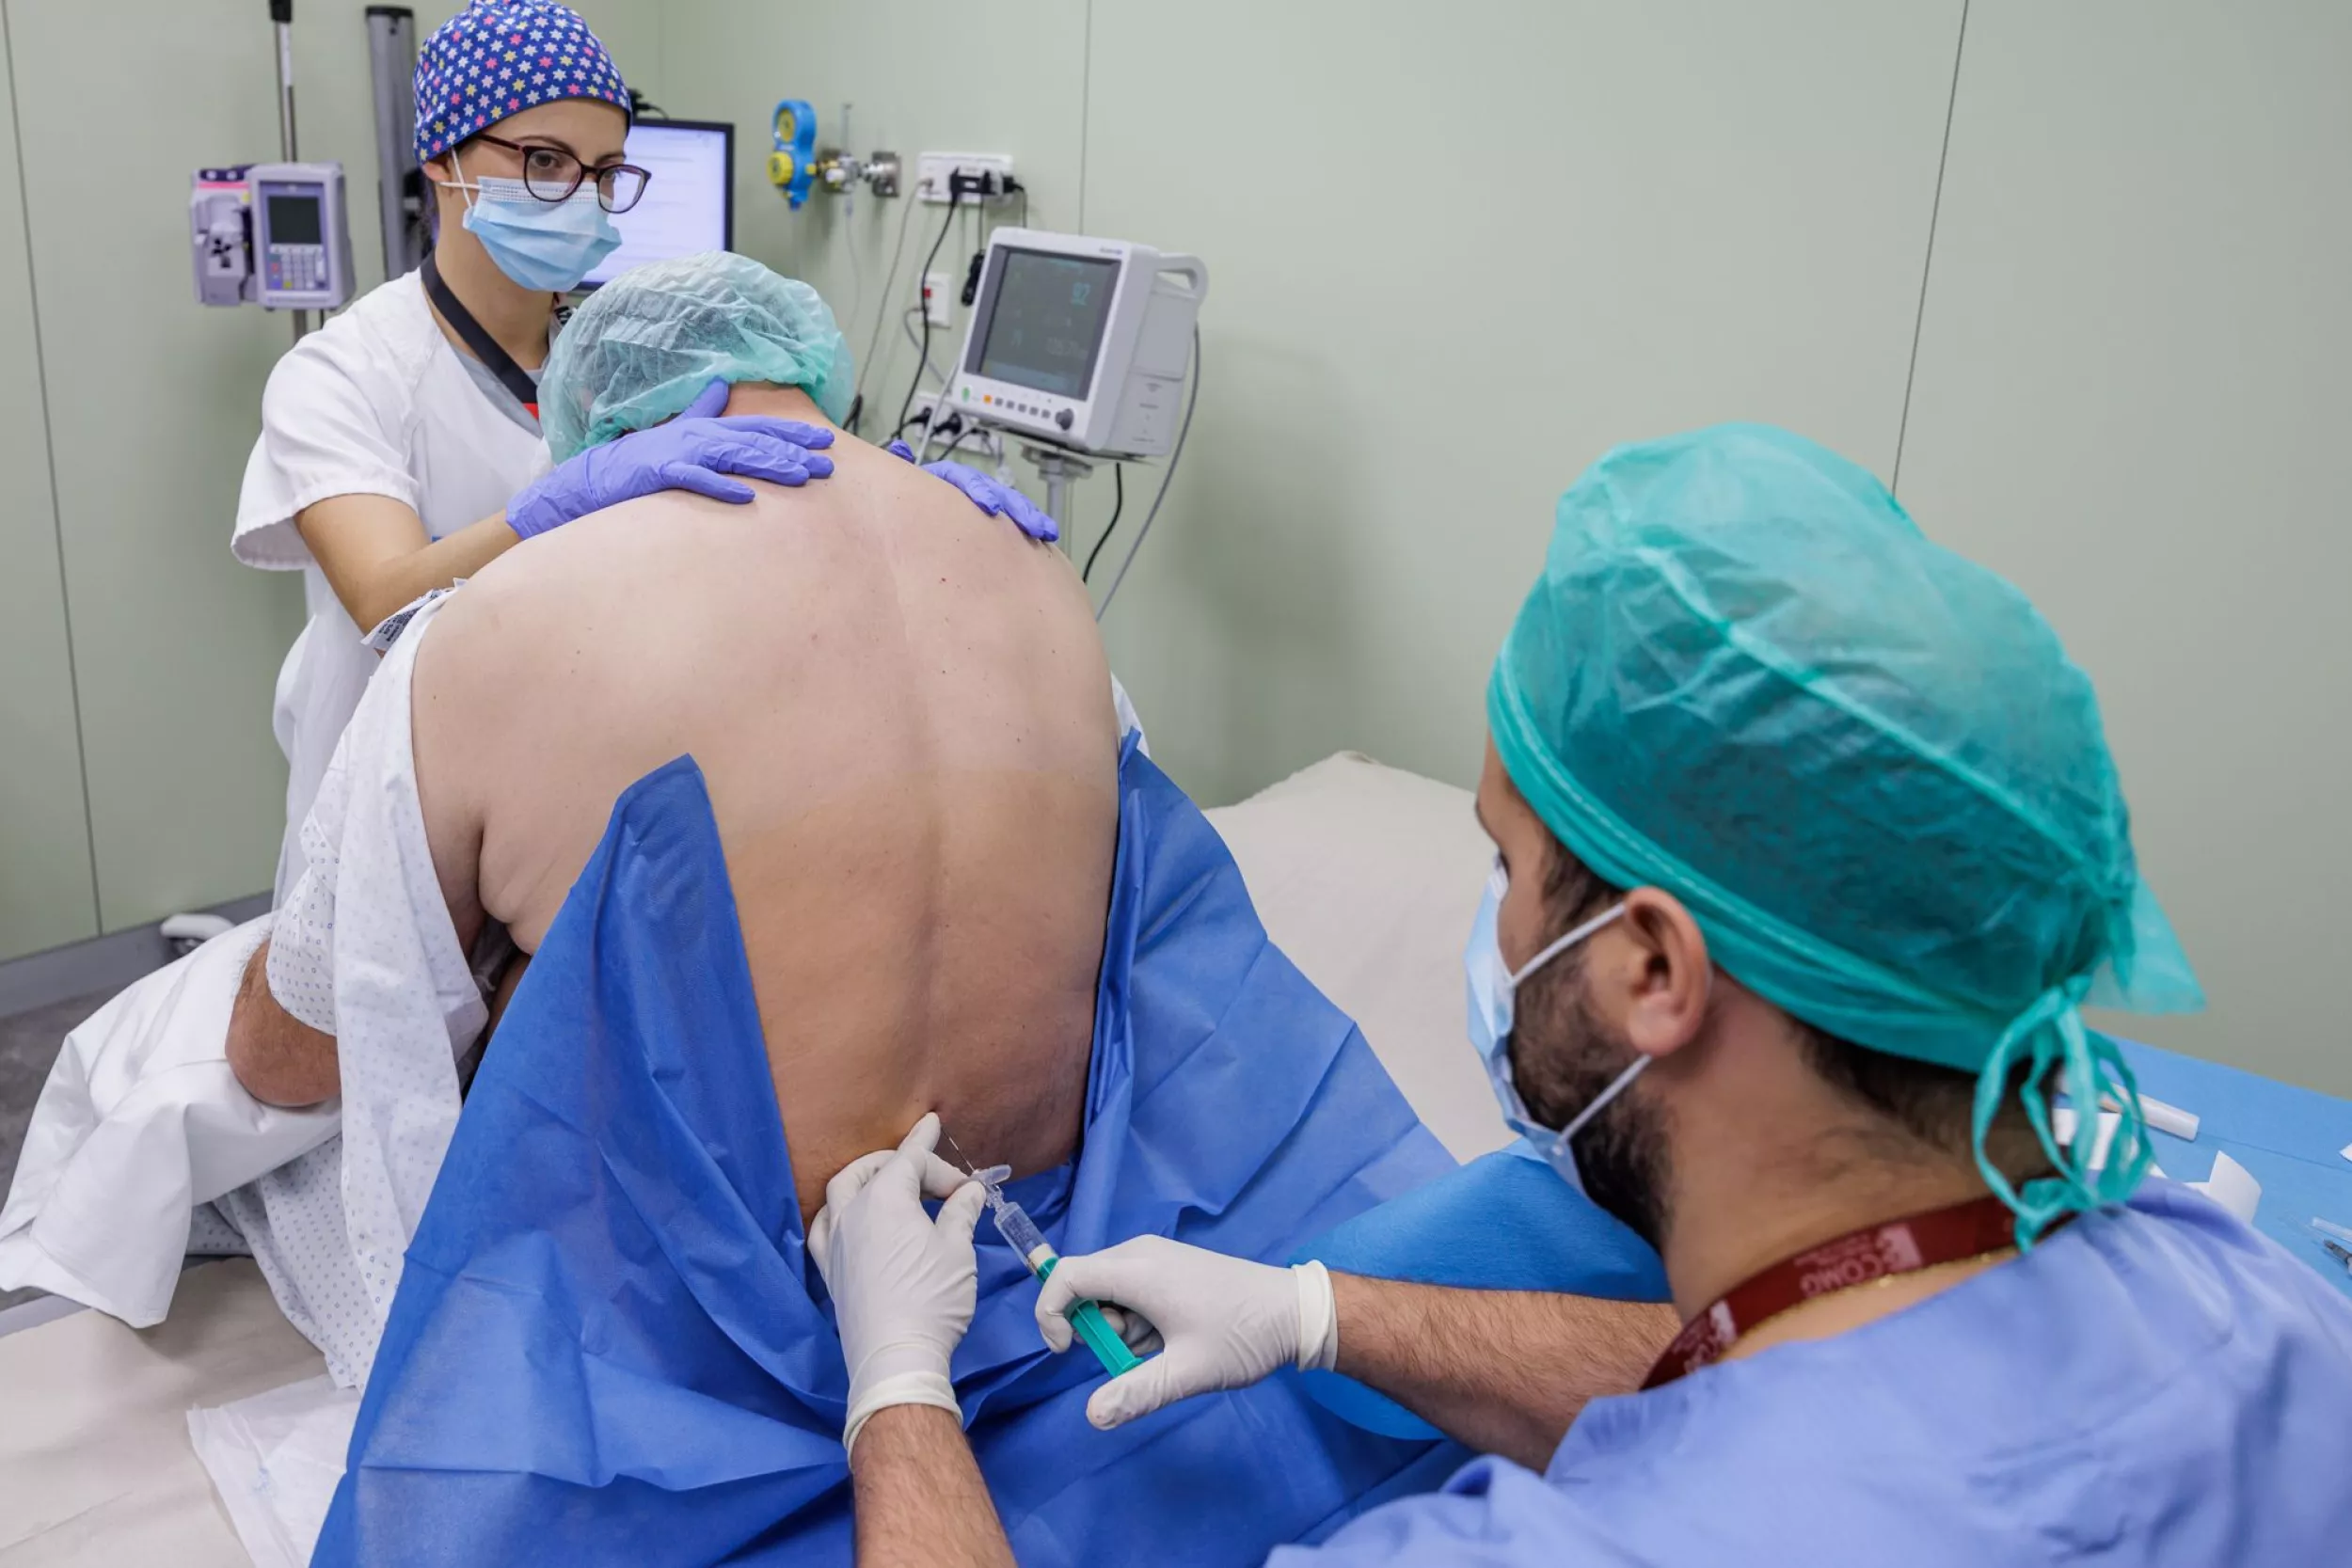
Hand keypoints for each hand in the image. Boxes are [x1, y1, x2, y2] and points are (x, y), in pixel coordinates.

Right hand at [507, 378, 836, 538]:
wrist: (595, 477)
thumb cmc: (640, 460)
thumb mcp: (676, 432)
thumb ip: (702, 410)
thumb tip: (722, 384)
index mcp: (705, 429)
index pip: (758, 428)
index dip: (792, 433)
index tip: (825, 442)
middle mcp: (697, 436)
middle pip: (753, 441)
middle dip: (793, 451)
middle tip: (827, 465)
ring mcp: (680, 453)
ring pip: (732, 457)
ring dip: (768, 465)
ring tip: (800, 476)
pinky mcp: (661, 474)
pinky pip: (695, 481)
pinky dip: (721, 487)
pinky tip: (747, 498)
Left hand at [810, 1113, 988, 1455]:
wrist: (896, 1358)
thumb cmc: (933, 1300)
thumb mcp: (957, 1251)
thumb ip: (960, 1213)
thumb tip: (969, 1191)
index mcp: (885, 1199)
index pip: (908, 1159)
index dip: (929, 1147)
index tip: (940, 1133)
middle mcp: (851, 1213)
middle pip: (872, 1169)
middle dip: (903, 1163)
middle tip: (939, 1182)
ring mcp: (834, 1242)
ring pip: (841, 1192)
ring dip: (866, 1179)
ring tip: (889, 1184)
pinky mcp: (829, 1270)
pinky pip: (824, 1226)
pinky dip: (838, 1212)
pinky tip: (850, 1219)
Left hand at [886, 439, 1059, 542]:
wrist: (922, 511)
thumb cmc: (914, 498)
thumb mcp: (905, 482)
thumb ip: (902, 467)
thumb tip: (899, 448)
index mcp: (952, 479)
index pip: (967, 480)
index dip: (980, 491)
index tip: (990, 508)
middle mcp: (973, 488)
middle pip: (999, 492)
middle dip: (1016, 508)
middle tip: (1029, 525)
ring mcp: (989, 502)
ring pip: (1013, 506)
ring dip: (1030, 517)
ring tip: (1044, 531)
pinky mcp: (999, 520)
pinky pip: (1018, 521)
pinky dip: (1033, 526)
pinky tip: (1048, 537)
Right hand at [1034, 1236, 1338, 1429]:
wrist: (1293, 1312)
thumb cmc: (1241, 1337)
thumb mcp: (1188, 1373)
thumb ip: (1136, 1393)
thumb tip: (1093, 1416)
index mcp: (1138, 1269)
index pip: (1065, 1276)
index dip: (1051, 1314)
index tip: (1067, 1352)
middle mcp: (1140, 1254)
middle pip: (1086, 1287)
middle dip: (1099, 1330)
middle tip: (1139, 1355)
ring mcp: (1156, 1258)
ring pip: (1110, 1295)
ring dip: (1124, 1330)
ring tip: (1167, 1349)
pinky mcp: (1170, 1267)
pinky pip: (1132, 1292)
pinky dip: (1140, 1321)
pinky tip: (1174, 1339)